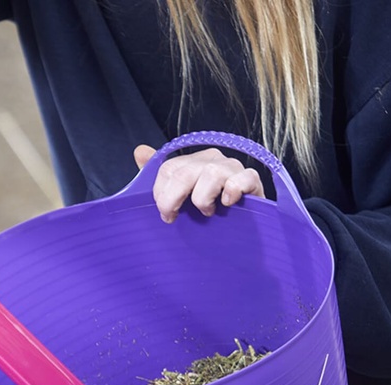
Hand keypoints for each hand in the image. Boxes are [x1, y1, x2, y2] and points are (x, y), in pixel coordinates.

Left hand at [134, 144, 264, 222]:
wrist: (242, 227)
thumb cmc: (208, 210)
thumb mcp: (180, 197)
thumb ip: (159, 176)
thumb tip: (139, 151)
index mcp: (192, 161)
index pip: (169, 168)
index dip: (161, 192)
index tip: (165, 213)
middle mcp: (212, 159)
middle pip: (185, 172)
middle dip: (173, 199)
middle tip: (174, 218)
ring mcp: (233, 167)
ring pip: (211, 174)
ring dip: (203, 199)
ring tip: (207, 212)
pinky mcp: (251, 179)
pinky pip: (242, 179)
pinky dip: (232, 193)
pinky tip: (228, 204)